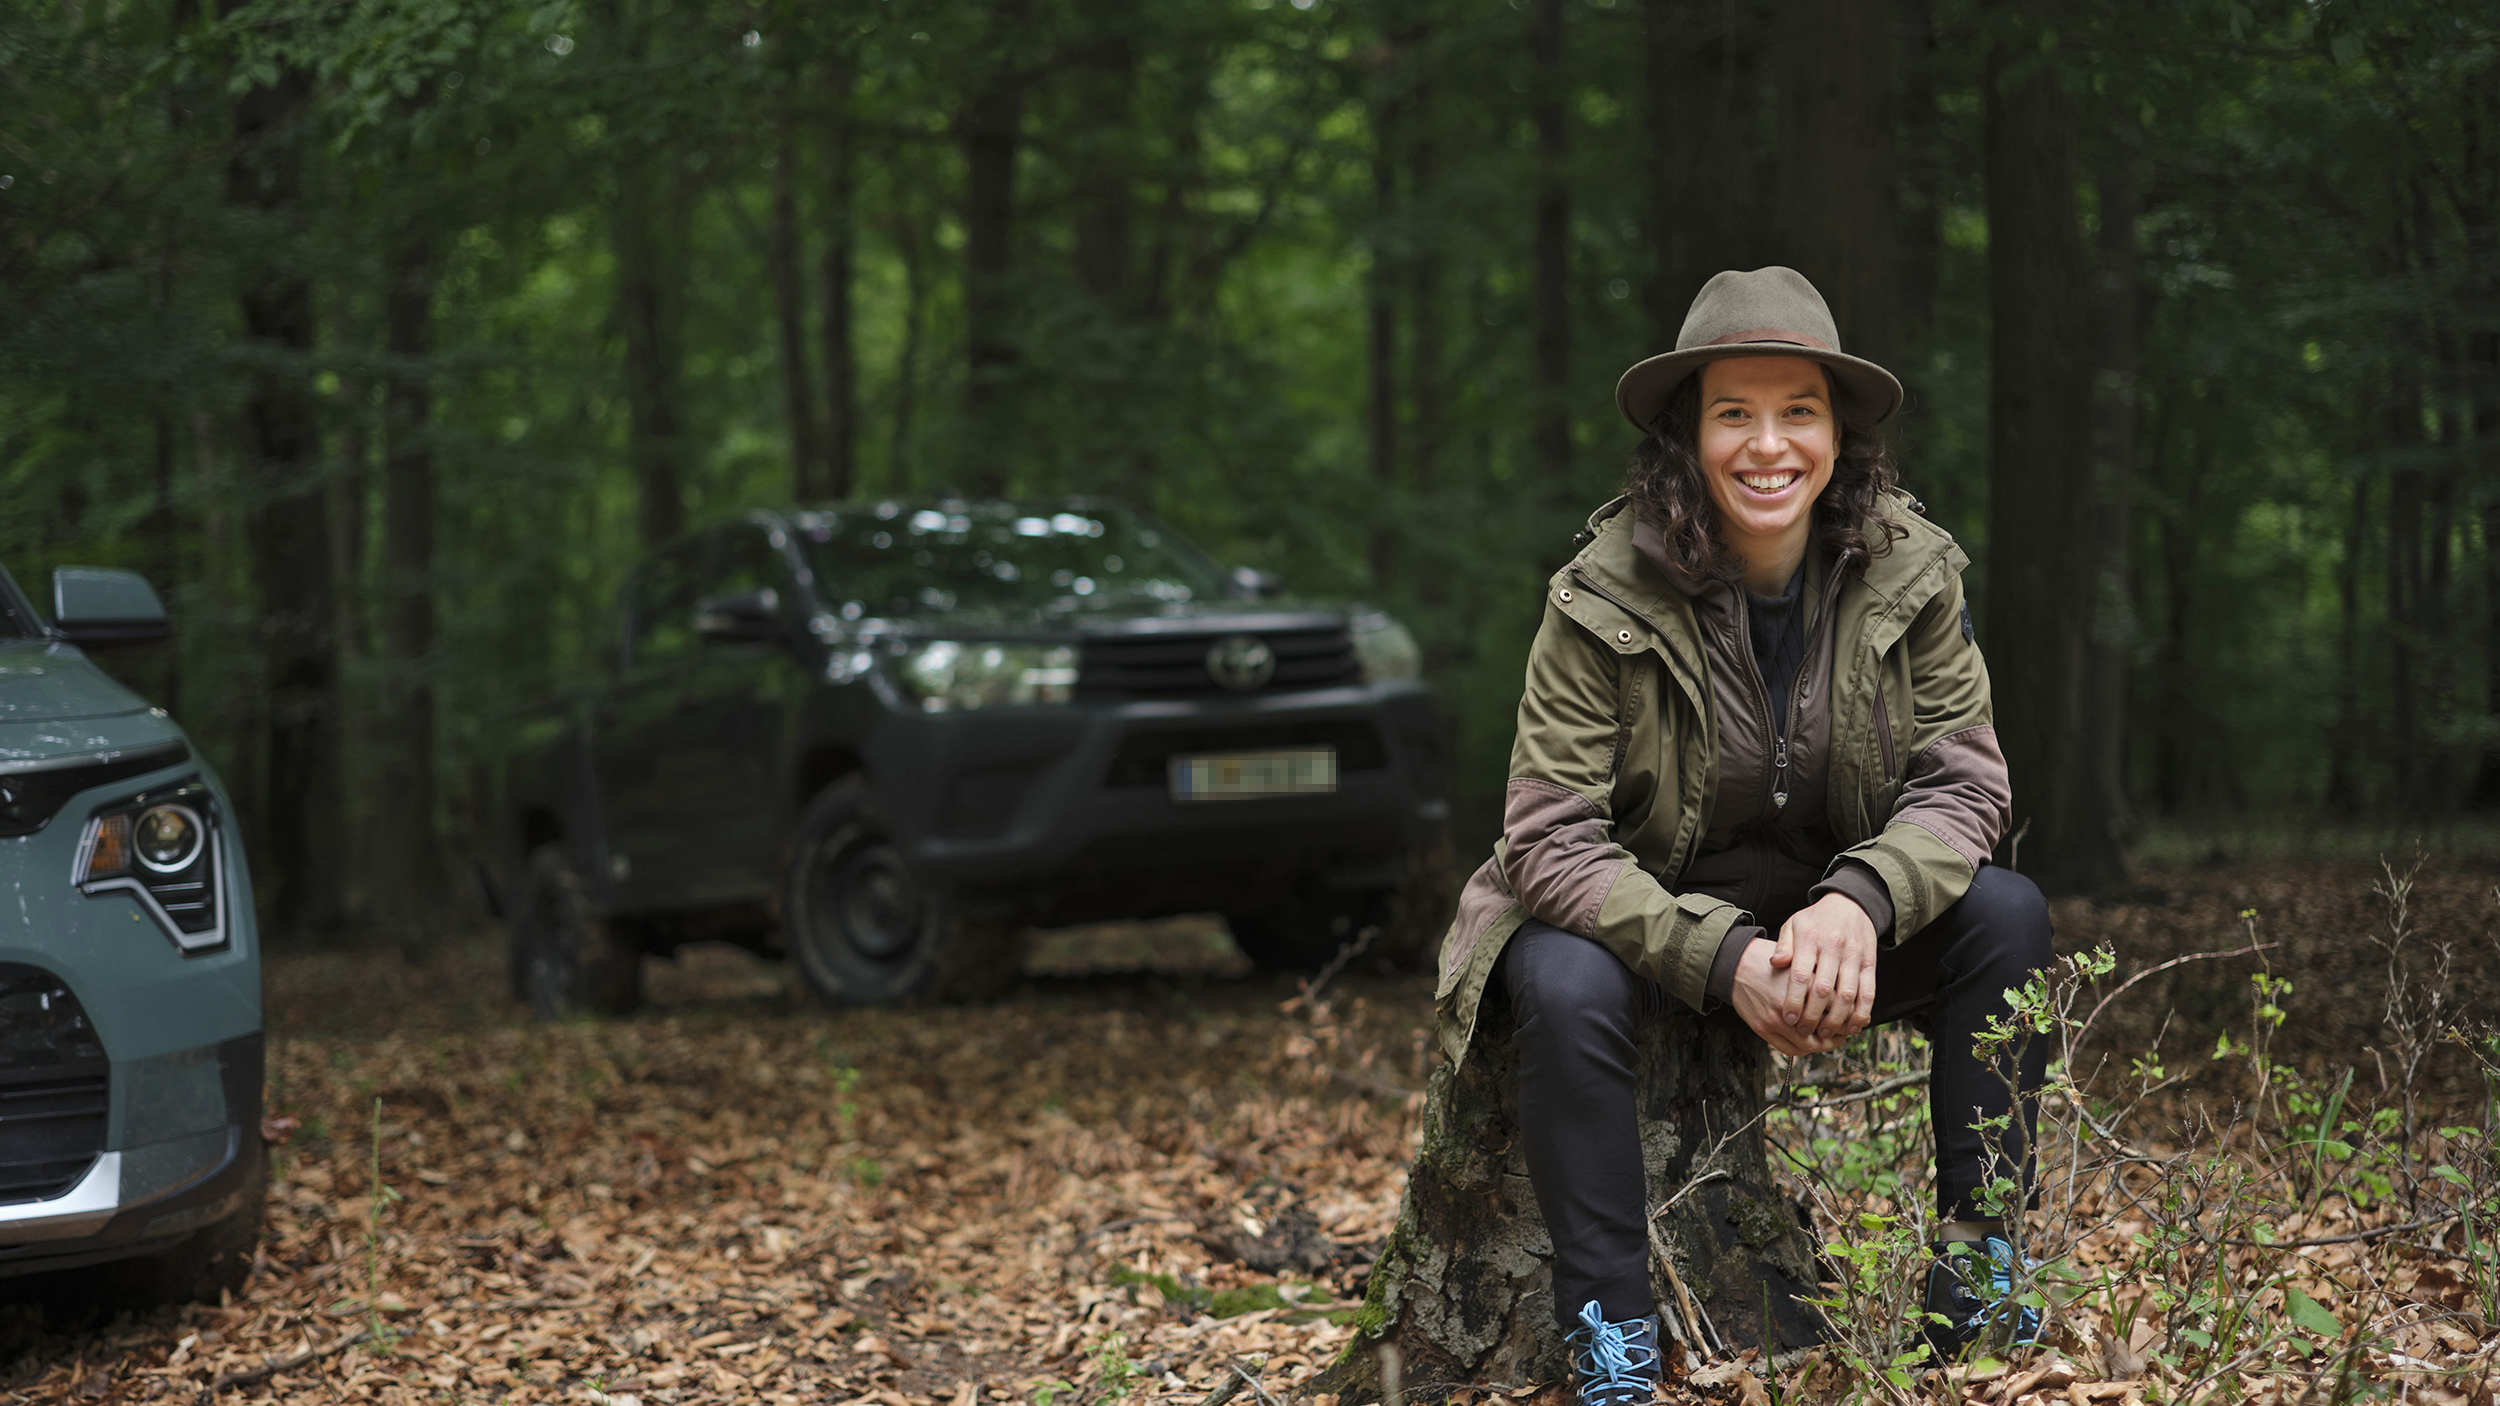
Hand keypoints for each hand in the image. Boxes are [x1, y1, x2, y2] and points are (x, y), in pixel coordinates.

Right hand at [1729, 939, 1850, 1057]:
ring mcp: (1775, 1019)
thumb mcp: (1800, 961)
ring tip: (1828, 1040)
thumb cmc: (1769, 961)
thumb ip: (1821, 978)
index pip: (1836, 1008)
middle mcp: (1791, 1003)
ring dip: (1822, 1046)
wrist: (1736, 964)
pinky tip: (1808, 1043)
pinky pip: (1788, 1049)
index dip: (1849, 1016)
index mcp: (1804, 983)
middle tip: (1845, 1033)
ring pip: (1807, 1045)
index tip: (1855, 1018)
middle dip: (1838, 1034)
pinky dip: (1802, 1050)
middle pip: (1824, 1030)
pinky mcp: (1763, 1027)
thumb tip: (1846, 996)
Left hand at [1769, 892, 1877, 1039]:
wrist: (1850, 903)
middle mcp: (1833, 948)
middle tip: (1804, 1031)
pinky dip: (1862, 1012)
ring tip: (1825, 1033)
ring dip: (1837, 1019)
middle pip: (1823, 989)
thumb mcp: (1794, 924)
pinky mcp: (1869, 963)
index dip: (1794, 1000)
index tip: (1787, 1018)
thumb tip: (1774, 963)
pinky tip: (1852, 1027)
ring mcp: (1854, 956)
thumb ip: (1783, 945)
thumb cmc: (1816, 920)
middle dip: (1813, 1015)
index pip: (1800, 975)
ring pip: (1847, 994)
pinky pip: (1868, 991)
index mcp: (1810, 939)